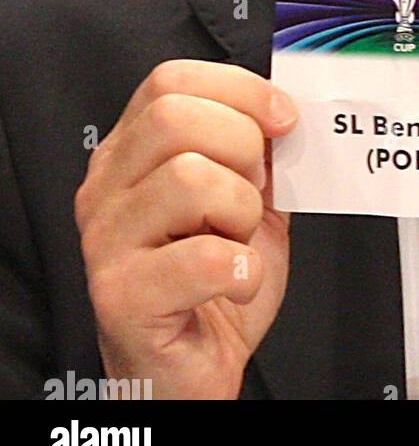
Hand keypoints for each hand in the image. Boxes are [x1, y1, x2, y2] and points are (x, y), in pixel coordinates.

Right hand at [74, 60, 297, 398]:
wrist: (194, 365)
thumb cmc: (215, 279)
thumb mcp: (246, 196)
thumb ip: (259, 149)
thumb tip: (286, 108)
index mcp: (132, 151)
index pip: (170, 80)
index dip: (239, 89)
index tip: (282, 119)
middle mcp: (106, 188)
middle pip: (175, 118)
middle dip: (241, 149)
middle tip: (253, 193)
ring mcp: (106, 241)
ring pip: (189, 179)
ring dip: (241, 212)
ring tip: (236, 242)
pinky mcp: (120, 295)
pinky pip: (203, 257)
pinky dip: (243, 269)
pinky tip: (237, 280)